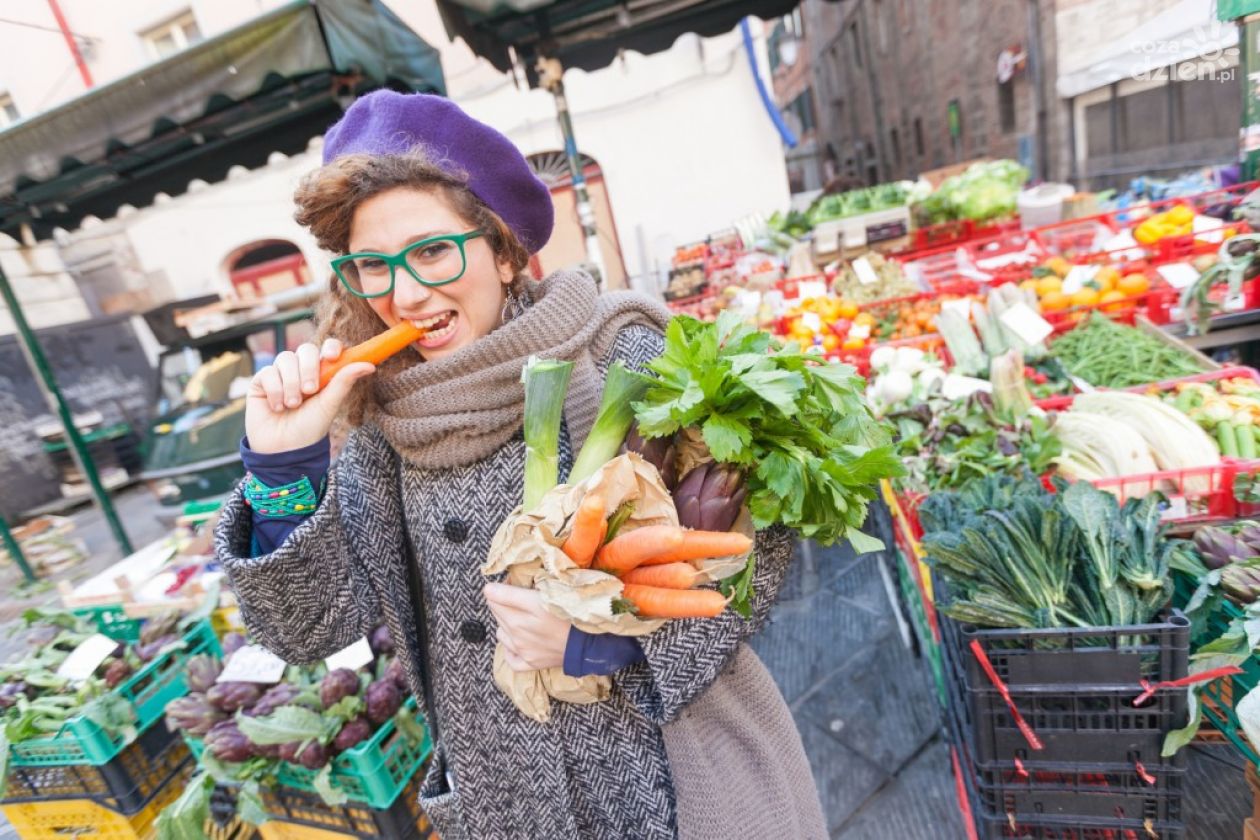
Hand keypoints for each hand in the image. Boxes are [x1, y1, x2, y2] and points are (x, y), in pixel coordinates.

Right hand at [245, 339, 374, 453]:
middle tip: (310, 391)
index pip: (328, 348)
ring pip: (285, 359)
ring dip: (291, 384)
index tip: (332, 357)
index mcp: (322, 373)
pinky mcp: (261, 381)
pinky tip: (277, 407)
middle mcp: (301, 369)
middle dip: (309, 368)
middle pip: (306, 349)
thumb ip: (344, 382)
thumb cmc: (310, 428)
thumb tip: (369, 365)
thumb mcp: (330, 404)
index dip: (331, 347)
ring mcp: (281, 374)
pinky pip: (268, 372)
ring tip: (293, 405)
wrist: (283, 448)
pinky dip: (275, 390)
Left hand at [483, 582, 570, 671]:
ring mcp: (521, 648)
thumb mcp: (546, 593)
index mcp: (521, 609)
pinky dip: (510, 649)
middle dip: (502, 603)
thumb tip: (488, 589)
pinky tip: (518, 643)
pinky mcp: (529, 663)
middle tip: (519, 600)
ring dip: (506, 624)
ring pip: (500, 632)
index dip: (499, 586)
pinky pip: (509, 657)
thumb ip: (514, 591)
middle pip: (496, 611)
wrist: (589, 641)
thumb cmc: (571, 611)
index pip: (493, 594)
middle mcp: (516, 630)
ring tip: (521, 620)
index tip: (510, 583)